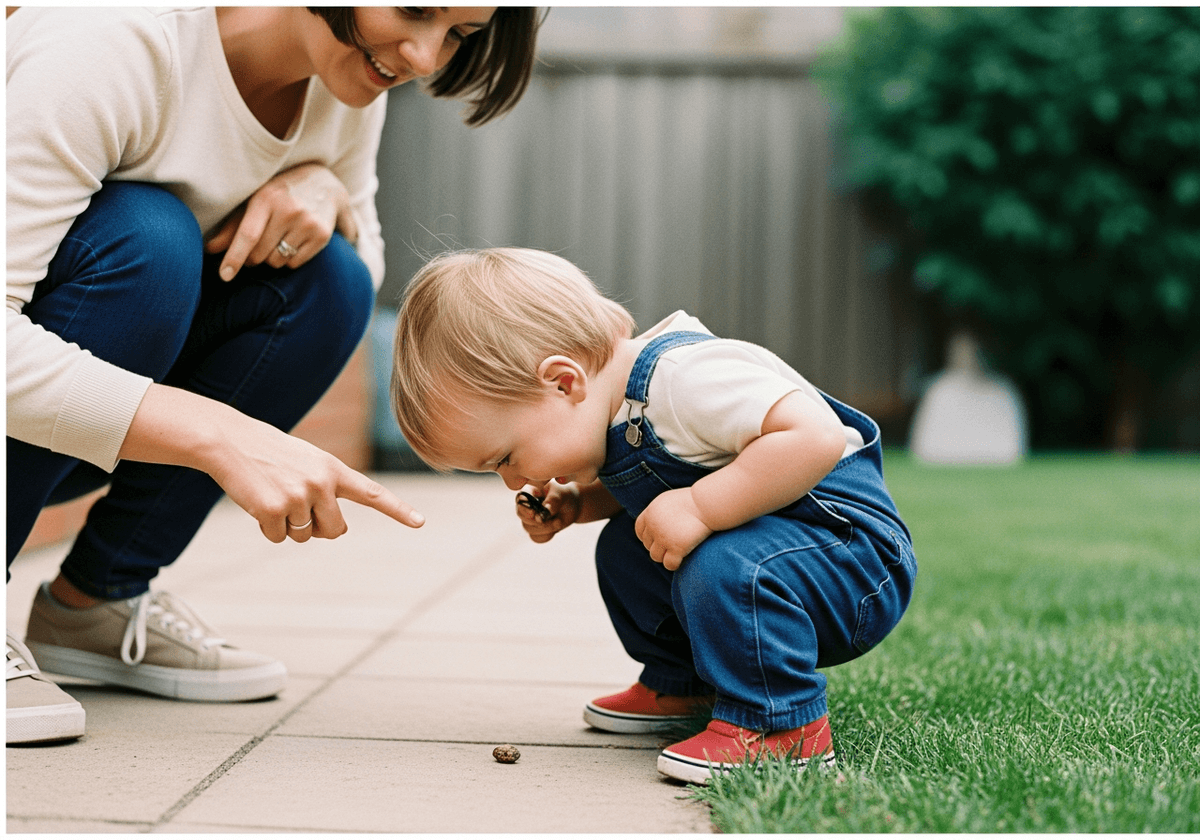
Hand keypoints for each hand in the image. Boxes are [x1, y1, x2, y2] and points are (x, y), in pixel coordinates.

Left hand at [205, 163, 358, 281]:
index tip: (225, 275)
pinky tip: (294, 240)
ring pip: (277, 261)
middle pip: (260, 254)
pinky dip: (289, 258)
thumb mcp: (255, 201)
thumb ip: (233, 226)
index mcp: (266, 197)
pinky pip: (295, 263)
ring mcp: (307, 223)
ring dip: (272, 258)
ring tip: (278, 239)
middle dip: (253, 257)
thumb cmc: (279, 193)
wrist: (324, 183)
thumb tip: (209, 249)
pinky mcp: (321, 235)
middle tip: (256, 247)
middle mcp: (289, 210)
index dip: (235, 257)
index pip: (248, 235)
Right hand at [209, 422, 423, 543]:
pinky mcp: (273, 510)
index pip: (373, 493)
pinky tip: (257, 502)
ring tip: (272, 494)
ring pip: (303, 537)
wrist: (229, 440)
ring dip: (287, 525)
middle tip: (295, 504)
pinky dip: (266, 528)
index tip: (420, 522)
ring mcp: (298, 497)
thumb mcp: (306, 462)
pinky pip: (277, 538)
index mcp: (333, 469)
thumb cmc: (269, 452)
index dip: (398, 510)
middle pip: (334, 531)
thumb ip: (326, 489)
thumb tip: (329, 532)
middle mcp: (322, 483)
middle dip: (317, 528)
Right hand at [515, 482, 581, 543]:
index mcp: (530, 491)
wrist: (573, 506)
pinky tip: (556, 527)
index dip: (524, 507)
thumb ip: (552, 502)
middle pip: (522, 515)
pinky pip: (536, 537)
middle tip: (555, 520)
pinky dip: (547, 535)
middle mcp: (526, 504)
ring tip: (559, 521)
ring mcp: (529, 518)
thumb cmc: (565, 495)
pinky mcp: (535, 529)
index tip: (534, 513)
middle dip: (537, 520)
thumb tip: (542, 514)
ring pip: (529, 528)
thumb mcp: (561, 495)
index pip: (520, 498)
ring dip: (546, 528)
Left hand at [634, 488, 712, 570]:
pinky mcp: (677, 548)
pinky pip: (669, 564)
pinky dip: (674, 564)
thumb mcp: (670, 501)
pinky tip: (681, 560)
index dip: (646, 537)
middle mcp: (653, 526)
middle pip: (647, 545)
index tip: (655, 540)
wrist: (706, 503)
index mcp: (650, 512)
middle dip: (657, 547)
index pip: (640, 530)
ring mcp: (664, 538)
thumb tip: (658, 524)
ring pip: (655, 556)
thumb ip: (660, 513)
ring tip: (676, 553)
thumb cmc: (693, 500)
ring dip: (664, 556)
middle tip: (671, 546)